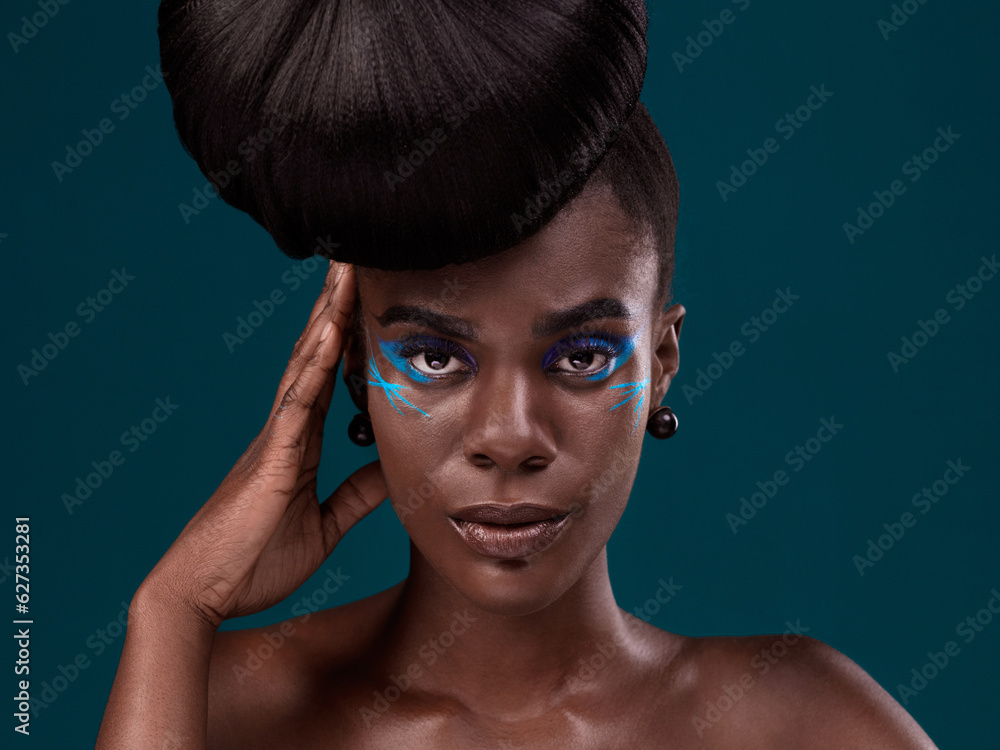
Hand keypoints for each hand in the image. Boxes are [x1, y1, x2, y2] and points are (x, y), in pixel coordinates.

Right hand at [141, 261, 385, 628]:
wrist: (204, 594)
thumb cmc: (255, 561)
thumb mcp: (326, 524)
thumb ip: (357, 494)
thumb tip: (393, 469)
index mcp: (300, 441)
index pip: (332, 375)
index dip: (352, 336)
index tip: (372, 298)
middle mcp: (288, 427)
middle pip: (318, 353)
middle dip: (338, 305)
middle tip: (359, 257)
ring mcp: (277, 437)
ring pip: (306, 362)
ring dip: (329, 314)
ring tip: (348, 268)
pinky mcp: (272, 457)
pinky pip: (297, 401)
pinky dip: (314, 362)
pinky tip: (332, 328)